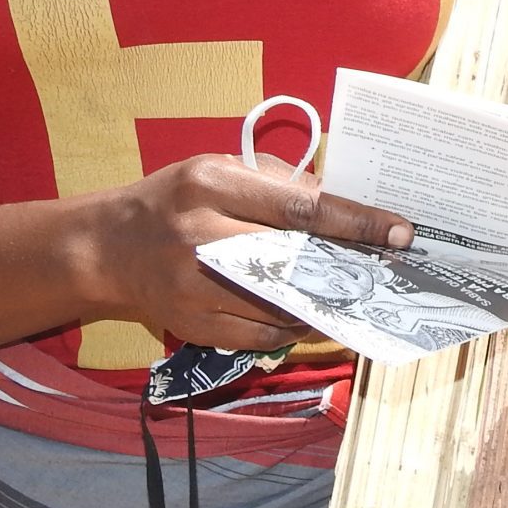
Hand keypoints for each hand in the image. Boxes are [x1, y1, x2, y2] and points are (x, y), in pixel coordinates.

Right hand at [91, 154, 413, 352]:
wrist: (109, 248)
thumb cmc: (175, 200)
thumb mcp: (219, 171)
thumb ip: (279, 183)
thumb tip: (342, 205)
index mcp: (212, 186)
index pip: (301, 207)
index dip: (357, 222)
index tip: (399, 231)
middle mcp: (202, 236)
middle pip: (296, 259)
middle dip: (349, 266)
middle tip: (386, 270)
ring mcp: (195, 287)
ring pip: (284, 304)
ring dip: (326, 302)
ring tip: (353, 293)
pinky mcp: (193, 325)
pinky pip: (262, 335)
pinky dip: (293, 327)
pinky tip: (309, 313)